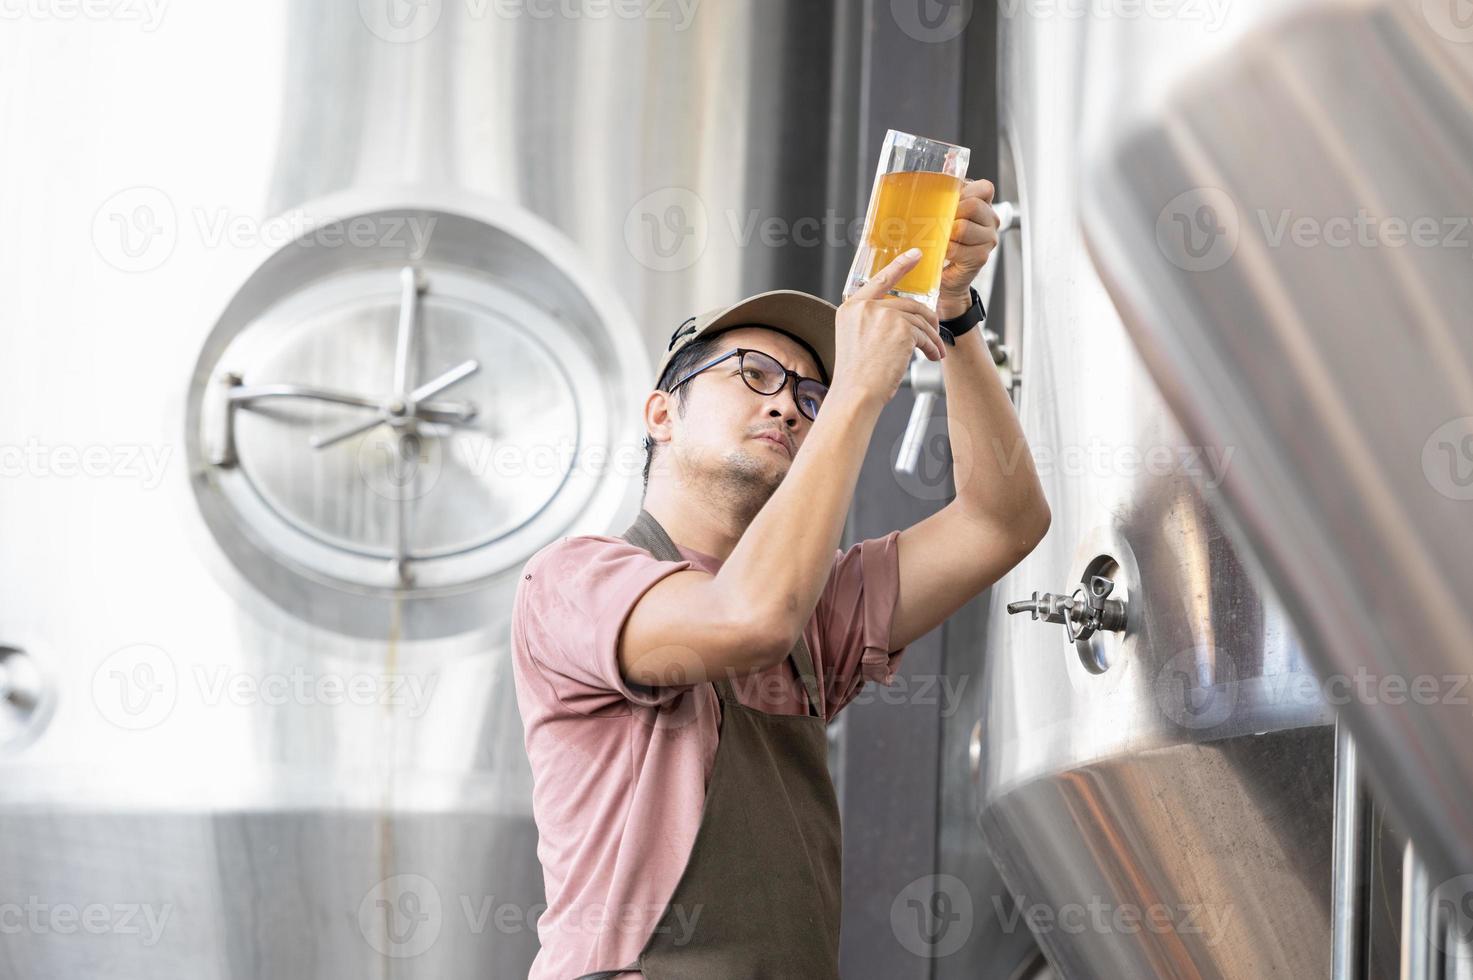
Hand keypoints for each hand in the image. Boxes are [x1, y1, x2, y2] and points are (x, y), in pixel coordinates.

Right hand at [832, 249, 945, 408]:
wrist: (856, 393)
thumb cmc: (856, 376)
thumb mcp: (855, 341)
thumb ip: (872, 323)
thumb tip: (904, 321)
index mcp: (851, 308)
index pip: (879, 280)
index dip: (900, 266)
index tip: (915, 255)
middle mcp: (865, 307)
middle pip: (908, 304)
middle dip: (927, 320)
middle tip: (935, 332)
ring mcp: (883, 315)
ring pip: (919, 320)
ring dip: (931, 338)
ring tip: (933, 352)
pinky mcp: (901, 328)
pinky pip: (924, 334)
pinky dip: (931, 346)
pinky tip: (931, 357)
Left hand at [938, 178, 999, 318]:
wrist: (945, 276)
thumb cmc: (941, 240)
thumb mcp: (943, 212)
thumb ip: (945, 192)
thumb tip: (946, 166)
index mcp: (984, 205)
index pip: (984, 188)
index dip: (964, 192)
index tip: (948, 201)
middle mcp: (990, 220)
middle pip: (972, 206)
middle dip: (950, 212)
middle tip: (938, 222)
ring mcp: (988, 240)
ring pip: (963, 227)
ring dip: (945, 232)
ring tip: (938, 237)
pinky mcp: (980, 257)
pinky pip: (957, 248)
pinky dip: (943, 249)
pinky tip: (940, 251)